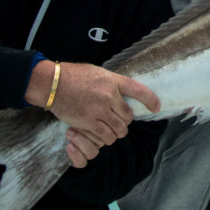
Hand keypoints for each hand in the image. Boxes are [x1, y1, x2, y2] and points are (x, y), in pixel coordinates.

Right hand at [27, 61, 159, 165]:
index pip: (138, 90)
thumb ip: (111, 83)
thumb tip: (121, 92)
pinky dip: (106, 137)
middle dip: (126, 122)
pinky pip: (105, 135)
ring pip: (119, 129)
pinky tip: (103, 134)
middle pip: (128, 117)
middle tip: (120, 121)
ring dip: (117, 132)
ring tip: (112, 129)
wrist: (53, 84)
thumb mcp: (98, 72)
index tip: (156, 107)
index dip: (150, 100)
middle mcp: (110, 96)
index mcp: (113, 81)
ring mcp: (100, 110)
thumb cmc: (73, 75)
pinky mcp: (88, 122)